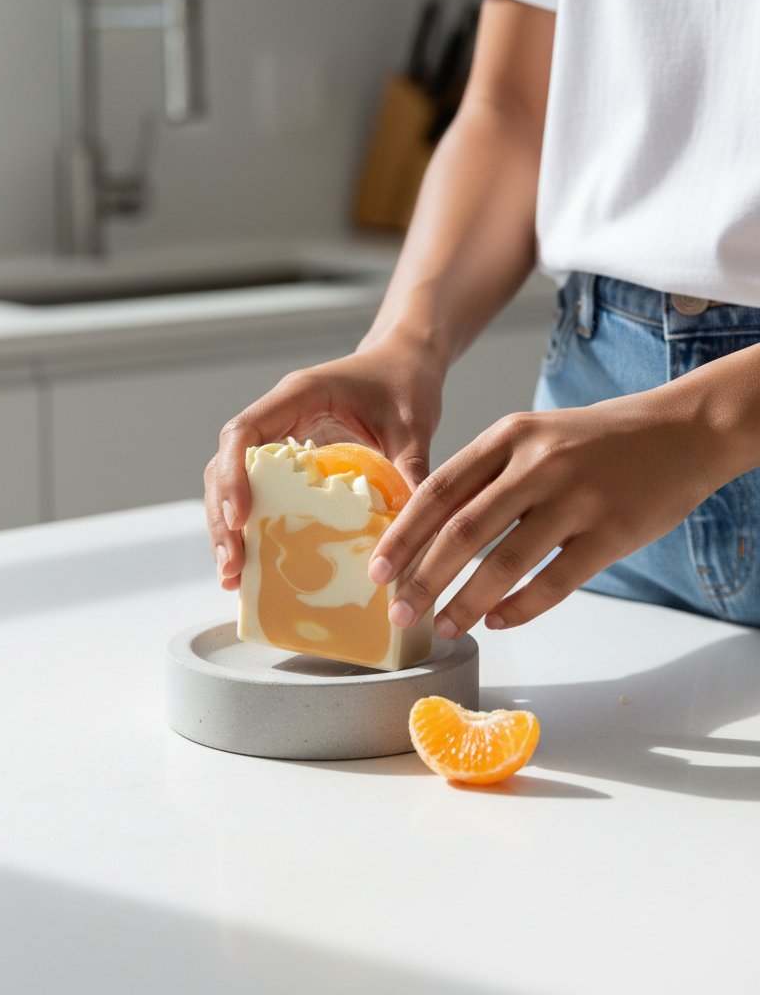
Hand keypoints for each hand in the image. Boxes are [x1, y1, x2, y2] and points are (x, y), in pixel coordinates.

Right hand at [203, 333, 443, 588]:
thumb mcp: (413, 426)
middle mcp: (278, 416)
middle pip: (226, 464)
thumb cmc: (405, 381)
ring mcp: (279, 438)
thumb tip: (416, 531)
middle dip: (222, 516)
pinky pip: (257, 491)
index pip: (244, 432)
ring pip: (232, 482)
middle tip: (231, 566)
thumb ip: (411, 470)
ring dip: (227, 528)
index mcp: (299, 395)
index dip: (233, 476)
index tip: (239, 519)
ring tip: (233, 578)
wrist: (405, 362)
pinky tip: (253, 567)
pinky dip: (250, 527)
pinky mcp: (289, 460)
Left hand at [368, 389, 722, 633]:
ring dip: (467, 602)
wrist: (680, 431)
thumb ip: (487, 475)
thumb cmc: (596, 440)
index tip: (377, 569)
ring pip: (505, 564)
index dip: (404, 535)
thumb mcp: (534, 436)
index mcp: (509, 437)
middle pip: (463, 531)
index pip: (440, 490)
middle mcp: (538, 465)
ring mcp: (576, 500)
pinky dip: (521, 608)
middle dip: (423, 578)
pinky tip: (499, 621)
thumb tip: (429, 532)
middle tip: (398, 612)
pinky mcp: (611, 534)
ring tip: (443, 626)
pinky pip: (555, 583)